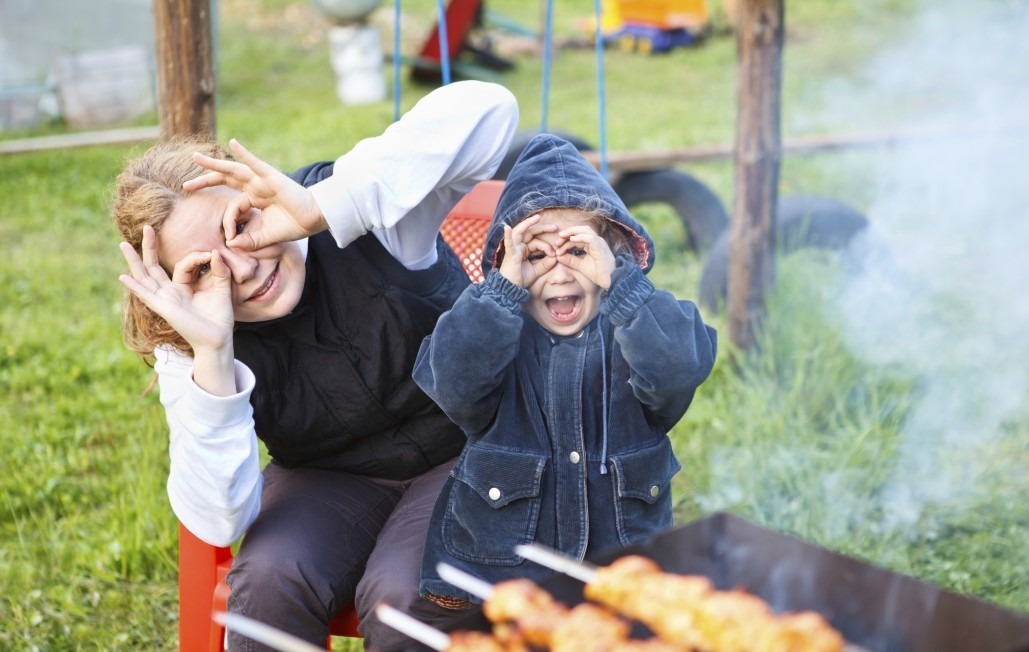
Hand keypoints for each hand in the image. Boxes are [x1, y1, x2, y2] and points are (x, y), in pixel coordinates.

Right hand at [118, 225, 234, 354]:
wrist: (218, 338)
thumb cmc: (219, 316)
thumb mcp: (222, 288)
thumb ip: (219, 270)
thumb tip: (214, 252)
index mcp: (183, 287)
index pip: (182, 264)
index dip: (196, 256)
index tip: (211, 254)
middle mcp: (170, 292)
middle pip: (154, 266)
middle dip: (150, 247)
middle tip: (147, 227)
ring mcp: (164, 300)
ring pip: (145, 277)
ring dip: (134, 261)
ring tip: (123, 245)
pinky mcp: (164, 308)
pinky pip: (146, 295)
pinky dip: (135, 286)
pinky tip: (123, 277)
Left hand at [183, 138, 326, 250]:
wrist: (315, 219)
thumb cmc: (295, 225)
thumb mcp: (267, 237)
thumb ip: (249, 241)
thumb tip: (231, 245)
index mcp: (255, 199)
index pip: (233, 206)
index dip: (228, 221)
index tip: (230, 237)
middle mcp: (256, 187)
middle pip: (226, 179)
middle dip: (205, 181)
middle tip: (186, 186)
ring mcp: (263, 180)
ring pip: (234, 169)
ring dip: (214, 163)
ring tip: (195, 157)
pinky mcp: (272, 177)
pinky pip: (255, 163)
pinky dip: (244, 153)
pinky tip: (233, 143)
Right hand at [498, 215, 556, 287]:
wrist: (510, 289)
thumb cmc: (521, 279)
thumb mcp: (537, 271)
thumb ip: (545, 264)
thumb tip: (556, 257)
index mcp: (525, 250)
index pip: (537, 242)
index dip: (548, 247)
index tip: (555, 254)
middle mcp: (519, 247)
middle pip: (531, 233)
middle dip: (543, 228)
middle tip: (556, 227)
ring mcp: (514, 249)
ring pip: (520, 232)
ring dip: (528, 224)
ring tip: (537, 218)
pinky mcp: (510, 254)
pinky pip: (508, 244)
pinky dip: (507, 236)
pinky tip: (506, 227)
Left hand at [556, 225, 616, 288]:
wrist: (610, 281)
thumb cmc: (598, 274)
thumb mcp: (580, 266)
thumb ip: (570, 260)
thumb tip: (558, 255)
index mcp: (592, 244)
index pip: (577, 237)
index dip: (566, 240)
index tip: (557, 247)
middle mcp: (596, 241)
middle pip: (581, 230)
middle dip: (568, 233)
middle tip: (557, 241)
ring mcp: (599, 243)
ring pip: (585, 231)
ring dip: (572, 232)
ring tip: (562, 237)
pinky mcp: (600, 247)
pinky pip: (590, 238)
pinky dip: (580, 237)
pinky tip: (571, 240)